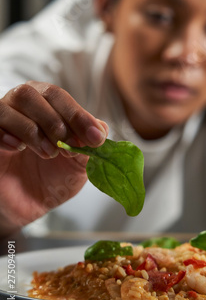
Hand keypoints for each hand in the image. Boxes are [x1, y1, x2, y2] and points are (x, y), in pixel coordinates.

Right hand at [0, 81, 107, 235]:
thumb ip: (90, 145)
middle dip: (55, 120)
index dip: (77, 114)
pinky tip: (18, 149)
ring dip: (33, 130)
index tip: (94, 136)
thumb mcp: (79, 165)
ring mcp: (1, 122)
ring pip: (8, 107)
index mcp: (45, 104)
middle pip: (31, 93)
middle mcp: (20, 107)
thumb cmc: (54, 178)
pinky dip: (5, 136)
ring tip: (49, 153)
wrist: (28, 206)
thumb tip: (101, 128)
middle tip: (69, 145)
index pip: (58, 96)